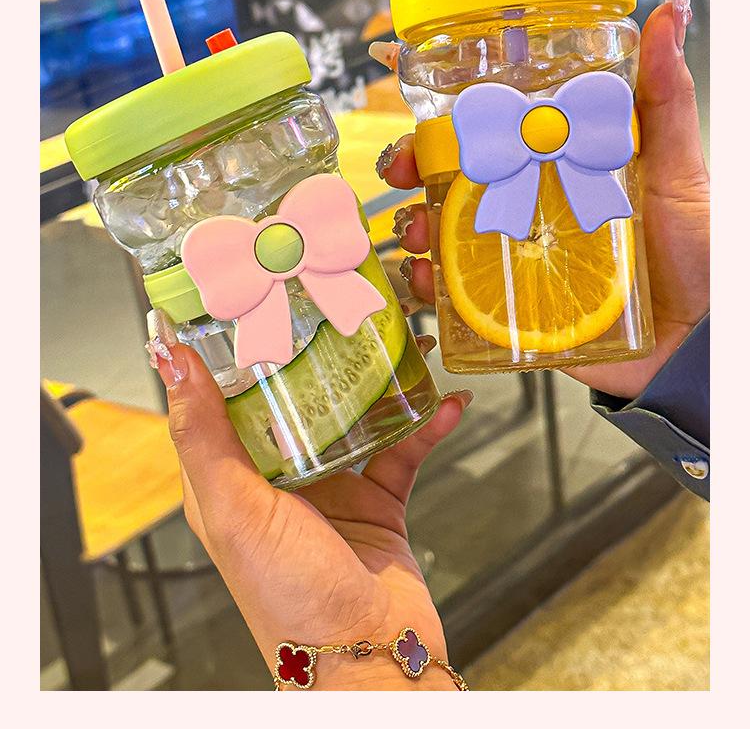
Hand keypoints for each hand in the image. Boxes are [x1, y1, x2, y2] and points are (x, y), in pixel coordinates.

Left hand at [148, 325, 470, 689]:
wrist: (369, 662)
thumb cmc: (287, 600)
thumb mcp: (232, 510)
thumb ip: (202, 434)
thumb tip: (169, 358)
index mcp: (230, 477)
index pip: (222, 394)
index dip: (233, 343)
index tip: (249, 288)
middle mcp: (279, 476)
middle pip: (293, 393)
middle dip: (316, 347)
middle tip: (336, 294)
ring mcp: (333, 486)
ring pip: (354, 409)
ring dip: (377, 374)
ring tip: (400, 331)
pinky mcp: (381, 500)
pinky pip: (405, 445)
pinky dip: (426, 420)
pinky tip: (445, 399)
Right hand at [373, 0, 708, 399]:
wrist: (698, 342)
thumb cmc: (696, 249)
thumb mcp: (679, 162)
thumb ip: (666, 93)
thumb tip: (670, 11)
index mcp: (559, 157)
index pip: (492, 120)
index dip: (444, 103)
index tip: (401, 73)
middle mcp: (530, 199)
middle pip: (450, 170)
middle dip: (410, 162)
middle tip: (405, 166)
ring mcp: (517, 252)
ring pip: (440, 228)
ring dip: (411, 223)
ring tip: (415, 231)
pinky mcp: (513, 306)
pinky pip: (455, 296)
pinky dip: (427, 287)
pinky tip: (426, 281)